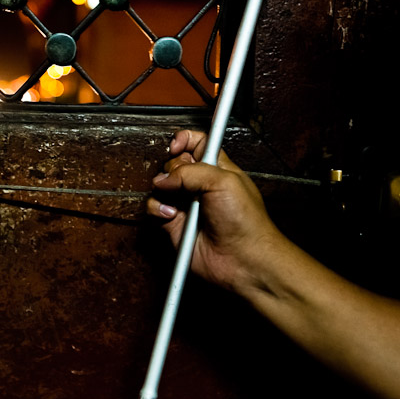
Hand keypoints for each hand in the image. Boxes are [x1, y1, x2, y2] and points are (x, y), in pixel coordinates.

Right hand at [147, 130, 284, 293]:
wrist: (242, 258)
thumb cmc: (245, 221)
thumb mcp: (223, 181)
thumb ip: (190, 171)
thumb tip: (164, 177)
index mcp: (217, 169)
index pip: (196, 143)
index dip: (183, 140)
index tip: (176, 146)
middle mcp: (200, 185)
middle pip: (173, 163)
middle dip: (171, 169)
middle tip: (181, 180)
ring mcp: (187, 204)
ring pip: (160, 186)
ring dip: (162, 190)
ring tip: (174, 200)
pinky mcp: (174, 224)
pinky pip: (155, 209)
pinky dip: (157, 209)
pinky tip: (170, 215)